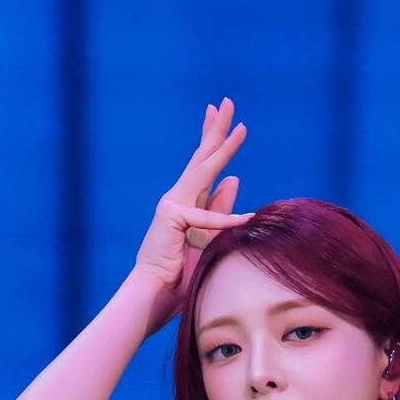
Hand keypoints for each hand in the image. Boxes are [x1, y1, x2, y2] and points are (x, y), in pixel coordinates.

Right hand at [133, 97, 253, 337]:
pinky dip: (226, 220)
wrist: (152, 297)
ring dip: (223, 148)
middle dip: (215, 130)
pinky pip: (206, 218)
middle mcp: (176, 199)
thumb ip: (219, 212)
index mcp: (185, 204)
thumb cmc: (178, 278)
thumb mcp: (207, 241)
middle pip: (201, 158)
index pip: (201, 166)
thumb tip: (233, 179)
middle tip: (227, 103)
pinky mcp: (171, 218)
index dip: (211, 140)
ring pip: (203, 171)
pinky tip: (248, 219)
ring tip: (240, 127)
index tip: (218, 116)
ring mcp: (171, 205)